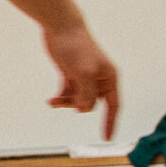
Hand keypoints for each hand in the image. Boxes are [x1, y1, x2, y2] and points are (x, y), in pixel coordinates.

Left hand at [42, 22, 120, 142]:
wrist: (60, 28)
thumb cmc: (76, 47)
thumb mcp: (83, 73)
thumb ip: (86, 93)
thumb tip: (84, 109)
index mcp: (109, 78)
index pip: (113, 105)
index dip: (111, 122)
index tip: (107, 138)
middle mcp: (99, 79)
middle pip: (91, 103)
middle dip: (77, 105)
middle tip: (63, 100)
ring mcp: (84, 77)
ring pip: (77, 99)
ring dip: (66, 103)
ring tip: (53, 101)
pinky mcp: (70, 74)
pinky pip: (67, 93)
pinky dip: (60, 98)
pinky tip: (51, 100)